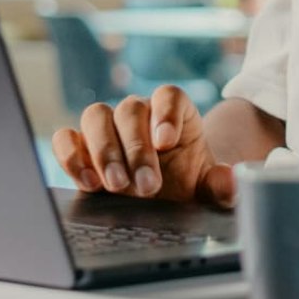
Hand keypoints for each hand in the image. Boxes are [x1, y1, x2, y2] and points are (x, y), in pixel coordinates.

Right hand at [51, 86, 235, 207]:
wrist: (162, 203)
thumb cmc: (186, 187)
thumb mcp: (208, 188)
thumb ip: (222, 184)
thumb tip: (231, 179)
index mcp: (174, 114)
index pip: (169, 95)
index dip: (166, 113)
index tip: (167, 142)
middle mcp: (139, 115)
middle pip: (131, 109)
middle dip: (136, 149)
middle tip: (147, 186)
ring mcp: (108, 129)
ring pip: (96, 116)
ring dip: (104, 151)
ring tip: (116, 186)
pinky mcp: (81, 148)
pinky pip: (67, 138)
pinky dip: (71, 155)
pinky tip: (88, 182)